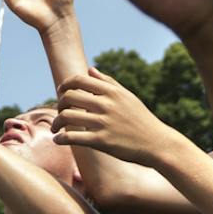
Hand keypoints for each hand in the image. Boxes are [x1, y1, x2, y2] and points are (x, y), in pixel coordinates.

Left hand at [54, 69, 180, 167]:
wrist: (157, 143)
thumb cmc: (141, 120)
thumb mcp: (127, 97)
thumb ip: (108, 82)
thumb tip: (90, 69)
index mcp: (112, 92)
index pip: (79, 80)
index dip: (65, 84)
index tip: (61, 92)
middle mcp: (106, 105)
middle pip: (69, 97)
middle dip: (59, 104)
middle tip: (59, 112)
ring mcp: (103, 123)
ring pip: (67, 116)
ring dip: (56, 123)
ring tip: (55, 129)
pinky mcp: (102, 141)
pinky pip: (73, 137)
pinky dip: (61, 139)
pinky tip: (58, 140)